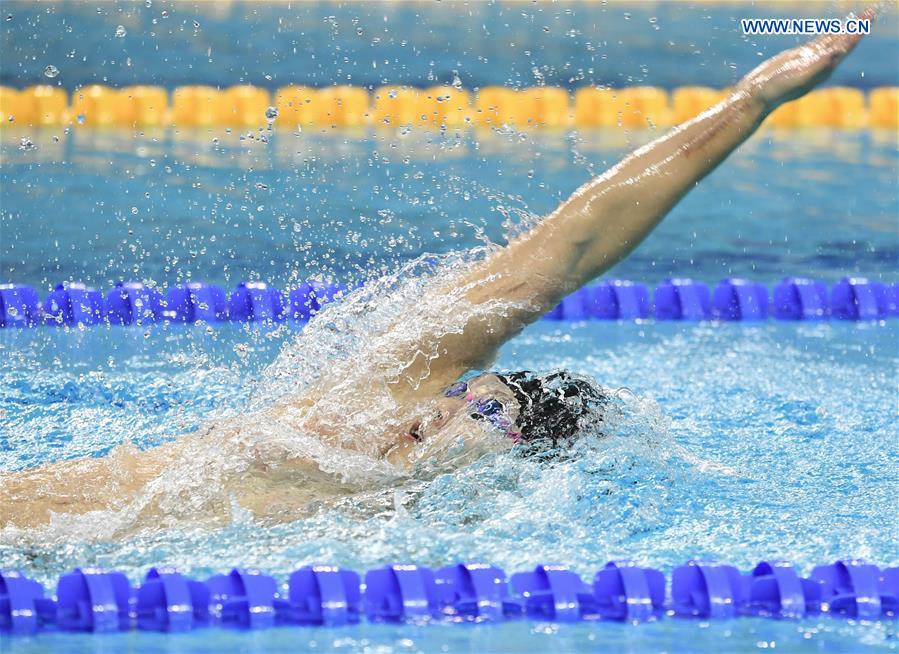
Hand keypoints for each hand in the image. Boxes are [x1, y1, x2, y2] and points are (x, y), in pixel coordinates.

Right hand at [736, 7, 873, 111]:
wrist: (756, 96)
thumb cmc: (774, 90)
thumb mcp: (797, 78)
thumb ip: (817, 66)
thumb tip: (838, 52)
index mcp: (823, 70)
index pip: (845, 47)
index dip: (857, 32)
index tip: (869, 17)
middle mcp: (820, 66)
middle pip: (843, 42)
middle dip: (857, 27)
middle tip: (871, 11)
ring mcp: (810, 61)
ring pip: (832, 41)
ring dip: (846, 29)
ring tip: (859, 17)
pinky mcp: (799, 57)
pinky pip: (819, 42)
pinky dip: (829, 33)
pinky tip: (834, 29)